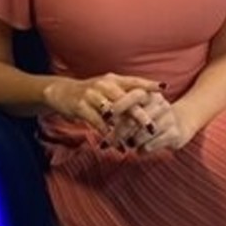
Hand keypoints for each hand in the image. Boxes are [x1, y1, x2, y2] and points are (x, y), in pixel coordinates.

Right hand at [41, 72, 164, 134]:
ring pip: (112, 114)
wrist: (61, 91)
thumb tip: (149, 101)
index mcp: (113, 79)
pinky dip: (109, 136)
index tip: (164, 89)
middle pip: (125, 99)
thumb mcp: (107, 88)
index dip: (149, 84)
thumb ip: (125, 93)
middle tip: (152, 128)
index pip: (134, 81)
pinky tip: (117, 146)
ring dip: (123, 130)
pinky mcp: (81, 106)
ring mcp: (92, 95)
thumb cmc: (90, 92)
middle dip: (140, 115)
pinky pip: (98, 124)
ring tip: (134, 144)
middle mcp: (104, 85)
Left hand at [101, 88, 192, 154]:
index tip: (105, 116)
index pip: (134, 95)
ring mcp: (169, 118)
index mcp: (150, 93)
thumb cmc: (151, 117)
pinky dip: (141, 150)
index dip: (119, 105)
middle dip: (119, 131)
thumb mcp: (138, 110)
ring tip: (128, 144)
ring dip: (130, 142)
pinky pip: (150, 145)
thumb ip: (121, 112)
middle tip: (107, 143)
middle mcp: (161, 104)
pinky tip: (140, 150)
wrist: (181, 124)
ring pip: (141, 134)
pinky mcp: (174, 133)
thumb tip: (100, 119)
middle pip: (135, 118)